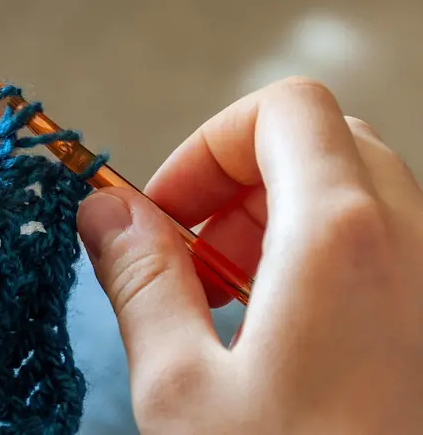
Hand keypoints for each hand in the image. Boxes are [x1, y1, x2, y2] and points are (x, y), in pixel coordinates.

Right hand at [77, 77, 422, 433]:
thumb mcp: (180, 387)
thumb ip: (138, 278)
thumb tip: (103, 213)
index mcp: (340, 238)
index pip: (283, 108)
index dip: (210, 143)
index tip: (168, 211)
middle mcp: (410, 243)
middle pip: (320, 142)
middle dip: (240, 183)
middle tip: (195, 258)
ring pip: (353, 190)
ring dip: (277, 220)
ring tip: (231, 302)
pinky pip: (379, 244)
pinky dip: (316, 257)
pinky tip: (278, 334)